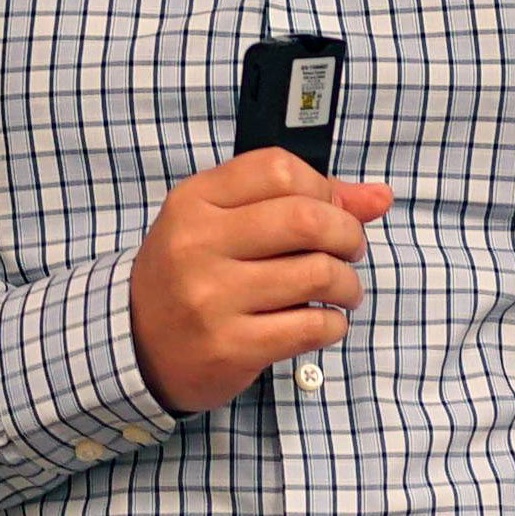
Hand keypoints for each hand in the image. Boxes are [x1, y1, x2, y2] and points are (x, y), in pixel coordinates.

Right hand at [128, 149, 392, 414]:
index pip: (279, 169)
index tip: (329, 212)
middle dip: (347, 235)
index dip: (323, 189)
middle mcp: (198, 243)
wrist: (134, 345)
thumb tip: (379, 197)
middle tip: (349, 252)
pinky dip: (334, 325)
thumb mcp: (224, 223)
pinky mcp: (229, 346)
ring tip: (341, 292)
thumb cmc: (191, 274)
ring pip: (316, 274)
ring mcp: (211, 297)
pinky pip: (311, 327)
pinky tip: (324, 322)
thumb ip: (301, 202)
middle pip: (306, 219)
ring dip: (347, 284)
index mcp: (195, 200)